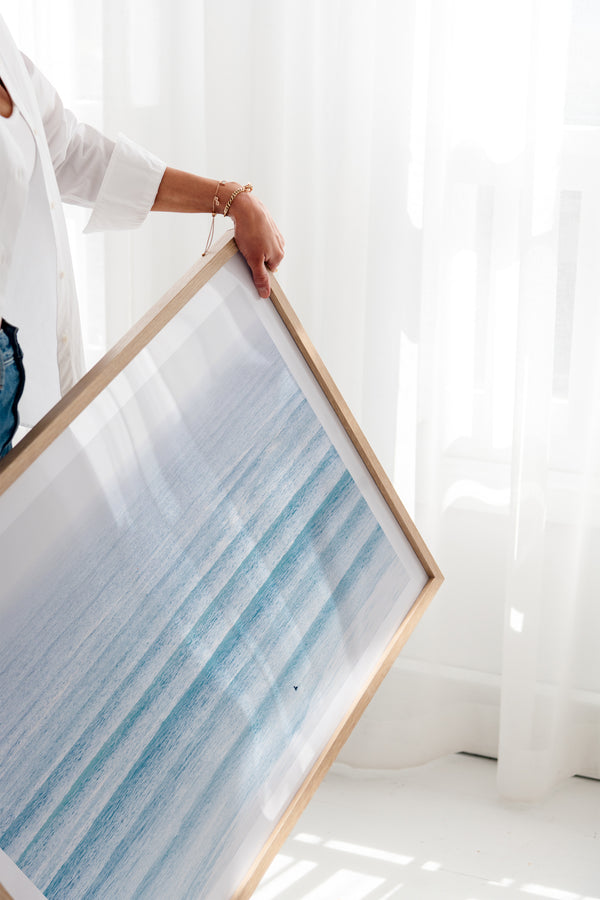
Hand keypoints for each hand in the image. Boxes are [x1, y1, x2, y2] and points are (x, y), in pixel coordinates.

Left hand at [152, 170, 284, 296]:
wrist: (245, 205)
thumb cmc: (250, 231)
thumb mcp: (253, 260)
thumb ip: (260, 277)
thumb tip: (266, 293)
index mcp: (279, 254)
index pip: (268, 271)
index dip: (256, 268)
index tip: (248, 263)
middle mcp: (280, 244)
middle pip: (265, 258)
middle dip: (254, 257)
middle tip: (244, 252)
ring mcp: (274, 233)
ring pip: (261, 246)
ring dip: (251, 246)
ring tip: (243, 241)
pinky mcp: (266, 223)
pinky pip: (258, 235)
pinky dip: (250, 236)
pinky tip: (244, 232)